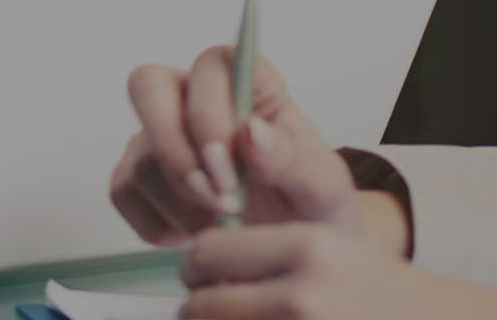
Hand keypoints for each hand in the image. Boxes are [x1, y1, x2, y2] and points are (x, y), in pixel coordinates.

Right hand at [111, 47, 368, 247]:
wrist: (285, 254)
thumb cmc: (308, 210)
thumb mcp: (323, 189)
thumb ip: (293, 159)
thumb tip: (251, 131)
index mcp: (246, 86)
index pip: (211, 66)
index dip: (209, 110)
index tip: (232, 167)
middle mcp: (190, 101)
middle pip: (147, 87)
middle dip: (175, 150)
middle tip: (215, 199)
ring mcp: (155, 139)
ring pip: (142, 157)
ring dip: (183, 203)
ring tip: (225, 227)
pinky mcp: (132, 178)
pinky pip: (124, 193)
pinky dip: (160, 225)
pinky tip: (197, 235)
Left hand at [178, 224, 494, 319]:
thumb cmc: (371, 288)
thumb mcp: (324, 248)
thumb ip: (259, 251)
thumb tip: (190, 268)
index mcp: (307, 248)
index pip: (204, 253)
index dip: (197, 268)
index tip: (204, 276)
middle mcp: (302, 297)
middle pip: (199, 306)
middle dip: (199, 308)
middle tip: (215, 307)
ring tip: (243, 316)